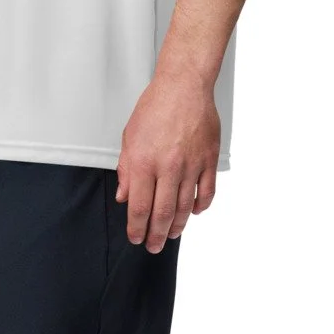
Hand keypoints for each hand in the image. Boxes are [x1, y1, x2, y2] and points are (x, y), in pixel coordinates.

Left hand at [116, 70, 219, 251]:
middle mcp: (167, 167)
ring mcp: (191, 165)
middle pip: (162, 212)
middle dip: (156, 234)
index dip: (137, 228)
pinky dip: (201, 206)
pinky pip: (206, 192)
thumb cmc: (155, 108)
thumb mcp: (129, 138)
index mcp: (144, 162)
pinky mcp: (208, 160)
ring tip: (171, 234)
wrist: (184, 87)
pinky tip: (194, 212)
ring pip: (185, 206)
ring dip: (177, 225)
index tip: (136, 238)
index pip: (139, 207)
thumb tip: (124, 196)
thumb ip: (126, 170)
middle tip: (153, 246)